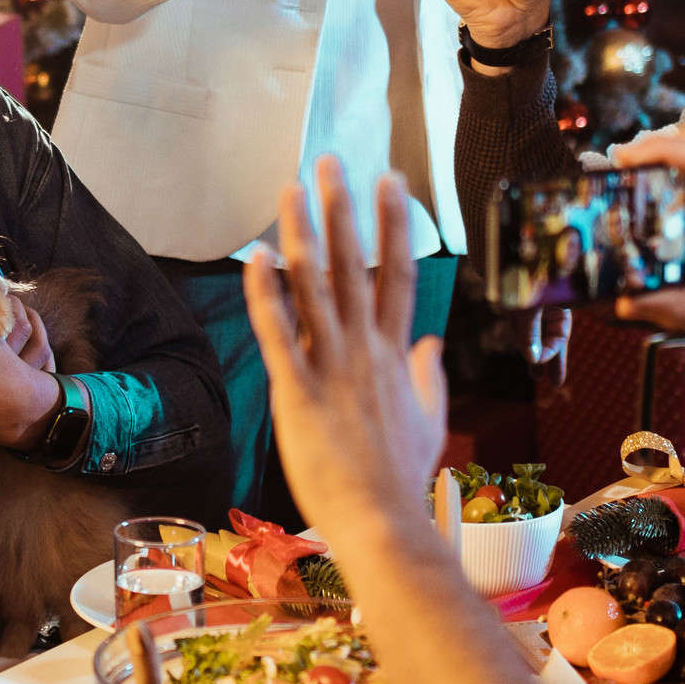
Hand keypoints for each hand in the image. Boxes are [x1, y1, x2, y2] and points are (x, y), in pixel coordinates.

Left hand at [240, 159, 450, 554]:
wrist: (381, 520)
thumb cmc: (401, 478)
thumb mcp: (429, 420)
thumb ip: (429, 377)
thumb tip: (430, 343)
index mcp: (395, 354)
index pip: (397, 274)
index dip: (394, 225)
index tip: (390, 182)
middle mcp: (364, 350)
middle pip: (353, 265)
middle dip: (343, 209)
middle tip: (332, 162)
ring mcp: (331, 367)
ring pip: (314, 286)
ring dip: (301, 233)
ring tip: (292, 188)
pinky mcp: (297, 392)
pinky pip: (278, 334)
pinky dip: (265, 295)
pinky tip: (254, 258)